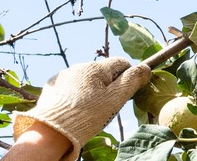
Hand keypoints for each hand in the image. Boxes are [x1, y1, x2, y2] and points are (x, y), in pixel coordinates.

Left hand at [12, 57, 150, 160]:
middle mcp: (79, 66)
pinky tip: (74, 108)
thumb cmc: (87, 115)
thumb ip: (132, 81)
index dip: (128, 77)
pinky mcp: (51, 87)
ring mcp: (63, 76)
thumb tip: (146, 68)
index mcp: (96, 68)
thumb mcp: (115, 99)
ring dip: (91, 89)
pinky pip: (70, 86)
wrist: (51, 132)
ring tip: (88, 110)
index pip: (122, 63)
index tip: (125, 94)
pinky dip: (75, 94)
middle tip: (106, 106)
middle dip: (108, 85)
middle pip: (103, 72)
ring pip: (86, 79)